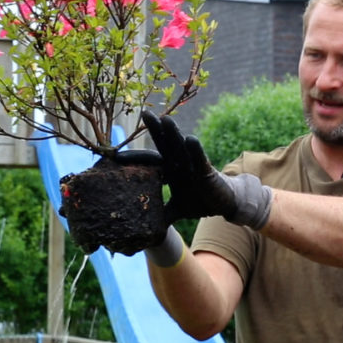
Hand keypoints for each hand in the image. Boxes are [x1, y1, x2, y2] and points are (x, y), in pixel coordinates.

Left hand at [141, 110, 271, 228]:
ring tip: (165, 119)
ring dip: (174, 134)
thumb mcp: (177, 209)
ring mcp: (194, 165)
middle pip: (166, 144)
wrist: (225, 204)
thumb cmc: (200, 201)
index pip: (152, 160)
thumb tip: (145, 229)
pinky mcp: (207, 171)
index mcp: (171, 171)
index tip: (117, 155)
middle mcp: (180, 164)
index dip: (137, 157)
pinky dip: (195, 150)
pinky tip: (190, 139)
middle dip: (156, 130)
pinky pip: (200, 159)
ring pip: (182, 147)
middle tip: (145, 114)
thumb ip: (162, 214)